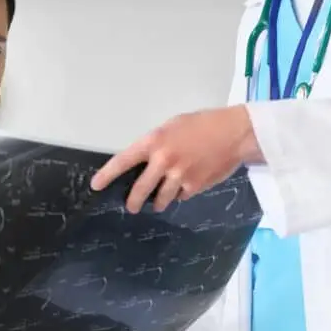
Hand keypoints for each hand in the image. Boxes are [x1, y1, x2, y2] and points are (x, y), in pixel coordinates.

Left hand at [90, 106, 259, 212]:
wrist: (234, 133)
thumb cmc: (202, 124)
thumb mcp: (172, 127)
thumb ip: (156, 144)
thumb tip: (145, 161)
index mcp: (154, 142)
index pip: (123, 161)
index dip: (107, 175)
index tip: (96, 186)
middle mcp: (163, 161)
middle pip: (140, 189)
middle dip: (133, 201)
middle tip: (130, 206)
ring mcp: (179, 176)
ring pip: (160, 198)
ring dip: (157, 201)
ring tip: (156, 202)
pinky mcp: (194, 187)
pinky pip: (180, 196)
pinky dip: (180, 194)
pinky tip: (185, 186)